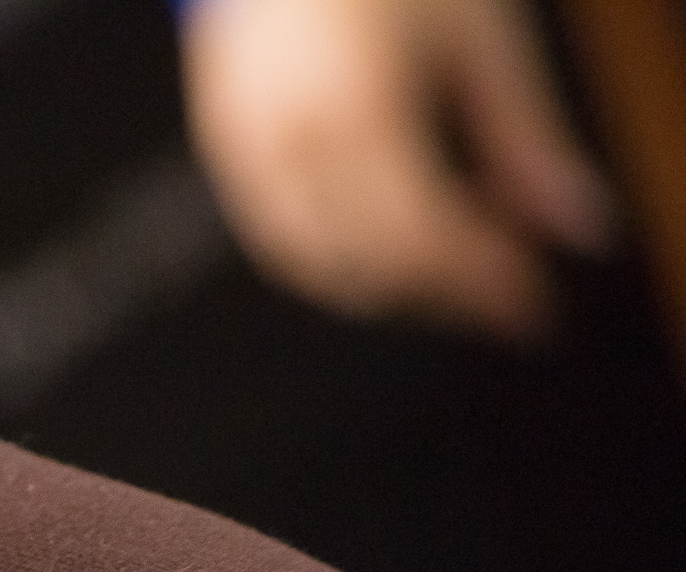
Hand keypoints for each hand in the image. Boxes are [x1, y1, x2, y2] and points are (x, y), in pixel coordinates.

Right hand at [183, 0, 615, 339]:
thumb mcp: (481, 43)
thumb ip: (527, 143)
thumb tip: (574, 230)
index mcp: (358, 110)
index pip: (422, 238)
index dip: (480, 282)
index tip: (528, 303)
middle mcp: (290, 143)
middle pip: (372, 267)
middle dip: (445, 291)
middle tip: (502, 287)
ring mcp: (245, 152)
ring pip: (319, 268)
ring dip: (392, 282)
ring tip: (451, 259)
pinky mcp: (223, 153)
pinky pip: (281, 240)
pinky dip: (340, 255)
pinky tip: (390, 232)